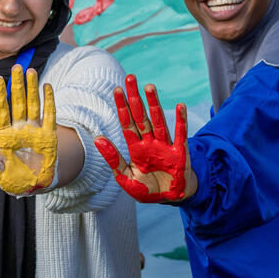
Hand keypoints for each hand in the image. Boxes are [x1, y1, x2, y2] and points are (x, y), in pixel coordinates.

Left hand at [0, 64, 57, 195]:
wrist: (33, 188)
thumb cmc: (13, 181)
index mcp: (5, 136)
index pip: (1, 112)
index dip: (0, 96)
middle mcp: (19, 129)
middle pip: (17, 102)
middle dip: (17, 85)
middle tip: (17, 66)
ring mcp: (34, 131)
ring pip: (32, 104)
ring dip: (32, 88)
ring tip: (30, 70)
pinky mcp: (48, 136)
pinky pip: (49, 115)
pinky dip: (49, 101)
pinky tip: (47, 86)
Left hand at [94, 74, 194, 202]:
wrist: (170, 199)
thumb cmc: (148, 189)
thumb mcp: (126, 178)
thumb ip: (113, 159)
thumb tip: (98, 138)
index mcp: (136, 148)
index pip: (127, 123)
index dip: (122, 107)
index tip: (117, 90)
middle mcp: (150, 142)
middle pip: (140, 116)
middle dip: (135, 98)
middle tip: (130, 78)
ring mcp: (165, 146)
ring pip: (158, 121)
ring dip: (154, 104)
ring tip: (149, 87)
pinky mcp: (180, 153)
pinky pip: (180, 135)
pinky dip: (180, 121)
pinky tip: (179, 106)